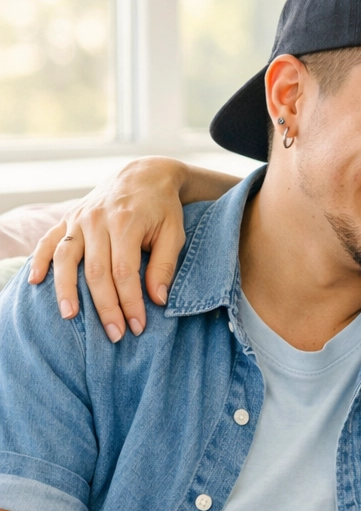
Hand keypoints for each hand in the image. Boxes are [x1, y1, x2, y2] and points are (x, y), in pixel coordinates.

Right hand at [28, 157, 189, 341]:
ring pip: (66, 258)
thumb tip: (157, 299)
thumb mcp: (174, 233)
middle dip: (105, 306)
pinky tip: (36, 282)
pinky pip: (49, 241)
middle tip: (114, 334)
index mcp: (126, 223)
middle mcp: (97, 220)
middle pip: (95, 271)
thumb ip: (164, 265)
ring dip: (66, 290)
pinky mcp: (67, 218)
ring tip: (70, 316)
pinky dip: (40, 261)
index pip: (124, 272)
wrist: (143, 175)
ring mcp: (78, 218)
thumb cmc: (162, 209)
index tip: (137, 326)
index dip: (129, 302)